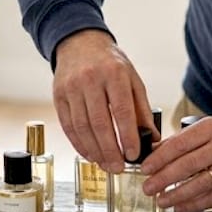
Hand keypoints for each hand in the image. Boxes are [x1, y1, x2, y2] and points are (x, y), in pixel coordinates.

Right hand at [52, 29, 154, 171]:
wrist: (79, 43)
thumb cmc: (110, 63)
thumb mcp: (132, 79)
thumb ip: (142, 109)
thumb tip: (152, 138)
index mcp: (114, 74)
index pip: (122, 110)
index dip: (128, 136)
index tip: (134, 155)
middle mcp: (90, 80)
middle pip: (100, 122)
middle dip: (110, 150)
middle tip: (119, 168)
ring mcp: (71, 88)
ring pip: (82, 127)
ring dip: (94, 151)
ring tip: (106, 164)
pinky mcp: (58, 96)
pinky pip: (68, 125)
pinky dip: (79, 144)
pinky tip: (90, 154)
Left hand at [139, 115, 211, 211]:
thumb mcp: (205, 126)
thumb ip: (180, 139)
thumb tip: (154, 152)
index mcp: (210, 129)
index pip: (180, 145)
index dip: (160, 158)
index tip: (146, 168)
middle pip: (188, 165)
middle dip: (164, 178)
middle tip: (148, 187)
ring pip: (201, 183)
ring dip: (177, 194)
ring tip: (161, 200)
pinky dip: (196, 204)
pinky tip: (181, 207)